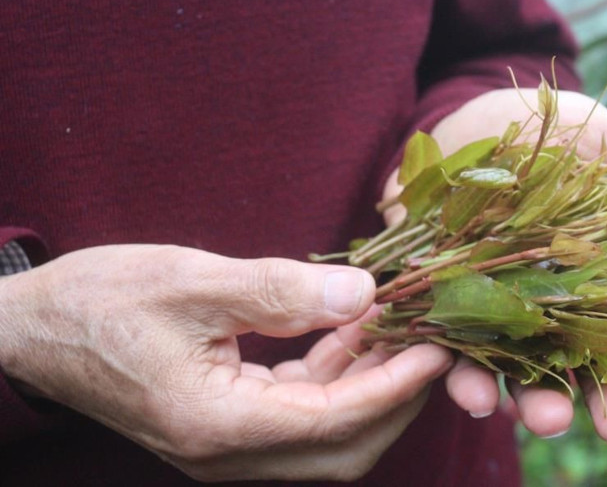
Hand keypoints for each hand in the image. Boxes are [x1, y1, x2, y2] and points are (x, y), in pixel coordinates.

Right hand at [0, 245, 451, 480]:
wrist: (39, 330)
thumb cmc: (101, 302)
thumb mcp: (191, 281)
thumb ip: (280, 291)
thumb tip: (362, 291)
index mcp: (216, 426)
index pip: (334, 420)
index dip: (394, 385)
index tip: (438, 346)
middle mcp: (226, 452)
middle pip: (342, 446)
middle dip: (395, 395)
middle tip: (429, 339)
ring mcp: (226, 444)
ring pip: (325, 432)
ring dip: (367, 382)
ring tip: (395, 324)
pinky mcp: (226, 424)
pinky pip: (299, 411)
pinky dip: (333, 375)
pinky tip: (350, 329)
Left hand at [382, 88, 606, 445]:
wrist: (454, 127)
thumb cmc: (534, 133)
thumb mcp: (588, 134)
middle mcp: (567, 304)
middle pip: (602, 368)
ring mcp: (511, 315)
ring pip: (532, 377)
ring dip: (539, 404)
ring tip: (545, 419)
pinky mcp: (456, 314)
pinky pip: (460, 358)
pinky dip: (463, 377)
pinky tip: (469, 389)